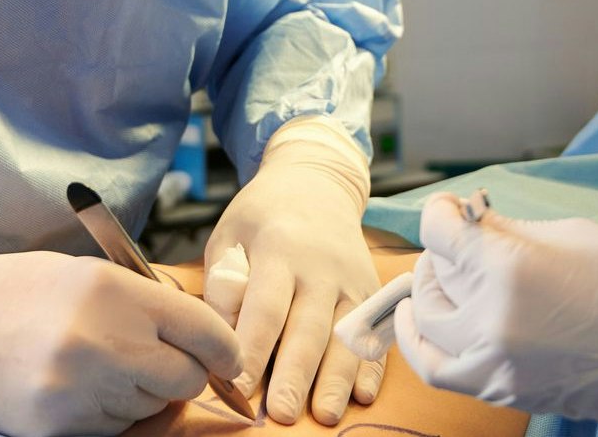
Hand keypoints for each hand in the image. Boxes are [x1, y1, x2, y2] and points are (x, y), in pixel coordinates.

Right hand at [0, 248, 241, 436]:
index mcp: (111, 290)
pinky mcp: (53, 429)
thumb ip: (142, 303)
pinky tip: (71, 390)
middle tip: (151, 362)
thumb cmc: (3, 291)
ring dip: (137, 396)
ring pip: (147, 410)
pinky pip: (111, 431)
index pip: (203, 331)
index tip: (226, 359)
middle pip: (183, 380)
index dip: (223, 350)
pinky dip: (104, 417)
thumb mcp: (81, 274)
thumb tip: (202, 340)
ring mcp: (75, 390)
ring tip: (91, 368)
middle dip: (179, 376)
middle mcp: (100, 340)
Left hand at [204, 118, 383, 423]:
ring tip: (326, 415)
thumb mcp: (229, 236)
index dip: (254, 347)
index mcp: (279, 249)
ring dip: (337, 379)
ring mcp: (352, 280)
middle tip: (282, 413)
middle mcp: (321, 267)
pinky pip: (375, 332)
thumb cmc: (261, 217)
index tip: (238, 384)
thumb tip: (221, 336)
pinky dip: (372, 365)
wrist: (316, 184)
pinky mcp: (372, 292)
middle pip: (309, 327)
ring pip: (346, 336)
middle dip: (296, 374)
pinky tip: (364, 395)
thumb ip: (223, 285)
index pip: (266, 306)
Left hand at [395, 193, 597, 434]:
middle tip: (456, 241)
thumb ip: (510, 231)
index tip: (450, 210)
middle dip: (438, 253)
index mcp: (510, 269)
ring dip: (426, 298)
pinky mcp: (505, 392)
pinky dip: (424, 346)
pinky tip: (422, 325)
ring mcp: (496, 364)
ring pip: (427, 329)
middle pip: (432, 279)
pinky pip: (442, 371)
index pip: (440, 234)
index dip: (440, 214)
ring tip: (441, 282)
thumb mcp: (573, 234)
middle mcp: (493, 320)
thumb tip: (469, 224)